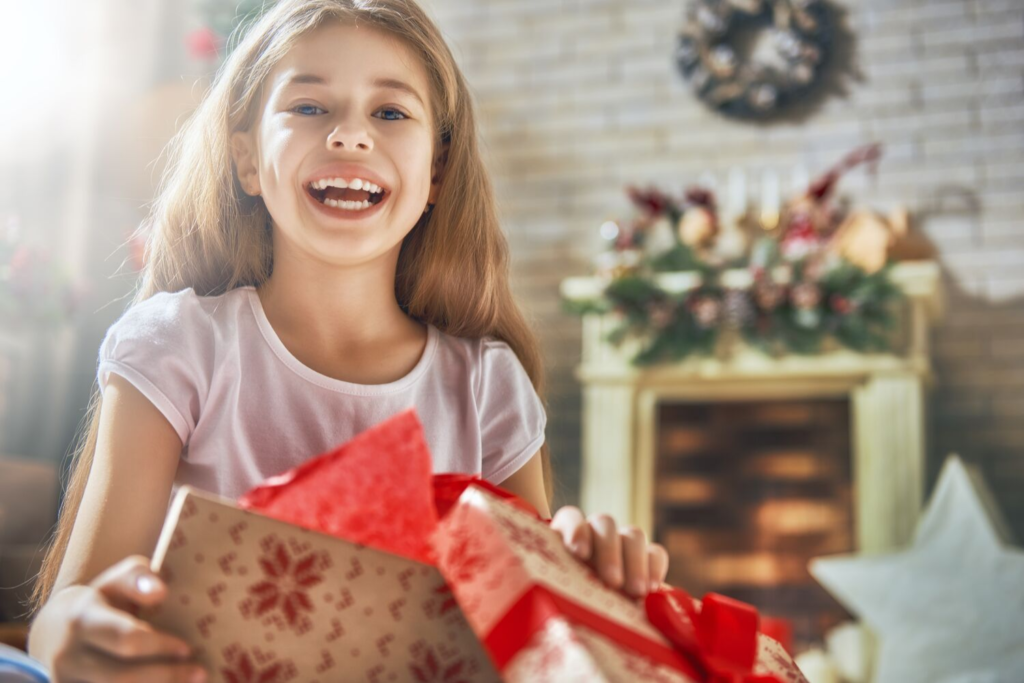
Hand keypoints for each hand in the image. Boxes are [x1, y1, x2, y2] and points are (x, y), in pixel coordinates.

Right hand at [29, 556, 206, 682]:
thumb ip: (139, 578)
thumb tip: (160, 592)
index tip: (187, 648)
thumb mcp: (117, 581)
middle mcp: (67, 655)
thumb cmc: (102, 601)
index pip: (125, 638)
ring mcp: (65, 680)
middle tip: (199, 673)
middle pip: (120, 676)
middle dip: (164, 676)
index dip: (159, 646)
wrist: (54, 632)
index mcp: (81, 620)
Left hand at [550, 506, 669, 598]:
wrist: (585, 627)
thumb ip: (547, 594)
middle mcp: (593, 535)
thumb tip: (538, 608)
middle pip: (604, 524)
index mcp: (564, 539)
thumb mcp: (553, 598)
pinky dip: (655, 567)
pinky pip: (656, 553)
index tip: (580, 553)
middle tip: (612, 581)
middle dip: (609, 551)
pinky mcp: (644, 561)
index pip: (571, 518)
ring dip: (635, 562)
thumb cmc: (560, 608)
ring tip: (635, 592)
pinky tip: (651, 589)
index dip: (576, 529)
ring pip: (633, 535)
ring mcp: (621, 545)